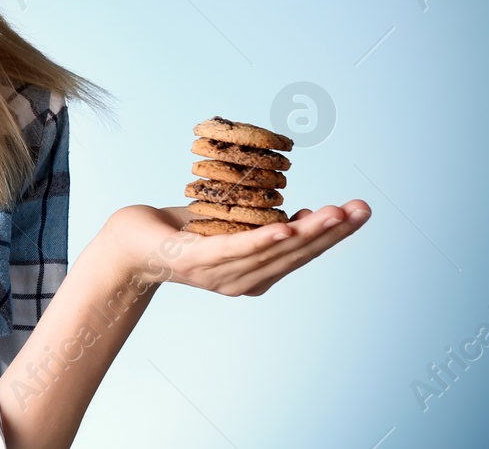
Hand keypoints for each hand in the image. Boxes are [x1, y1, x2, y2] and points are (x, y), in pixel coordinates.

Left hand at [98, 200, 371, 296]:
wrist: (126, 245)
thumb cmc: (176, 233)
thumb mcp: (226, 225)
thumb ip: (258, 224)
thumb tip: (295, 214)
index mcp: (253, 272)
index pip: (301, 253)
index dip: (332, 234)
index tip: (358, 211)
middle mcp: (242, 280)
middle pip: (296, 254)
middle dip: (332, 231)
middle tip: (361, 209)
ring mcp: (219, 274)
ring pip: (272, 251)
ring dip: (307, 232)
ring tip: (334, 214)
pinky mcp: (195, 261)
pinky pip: (234, 250)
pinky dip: (262, 240)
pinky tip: (285, 228)